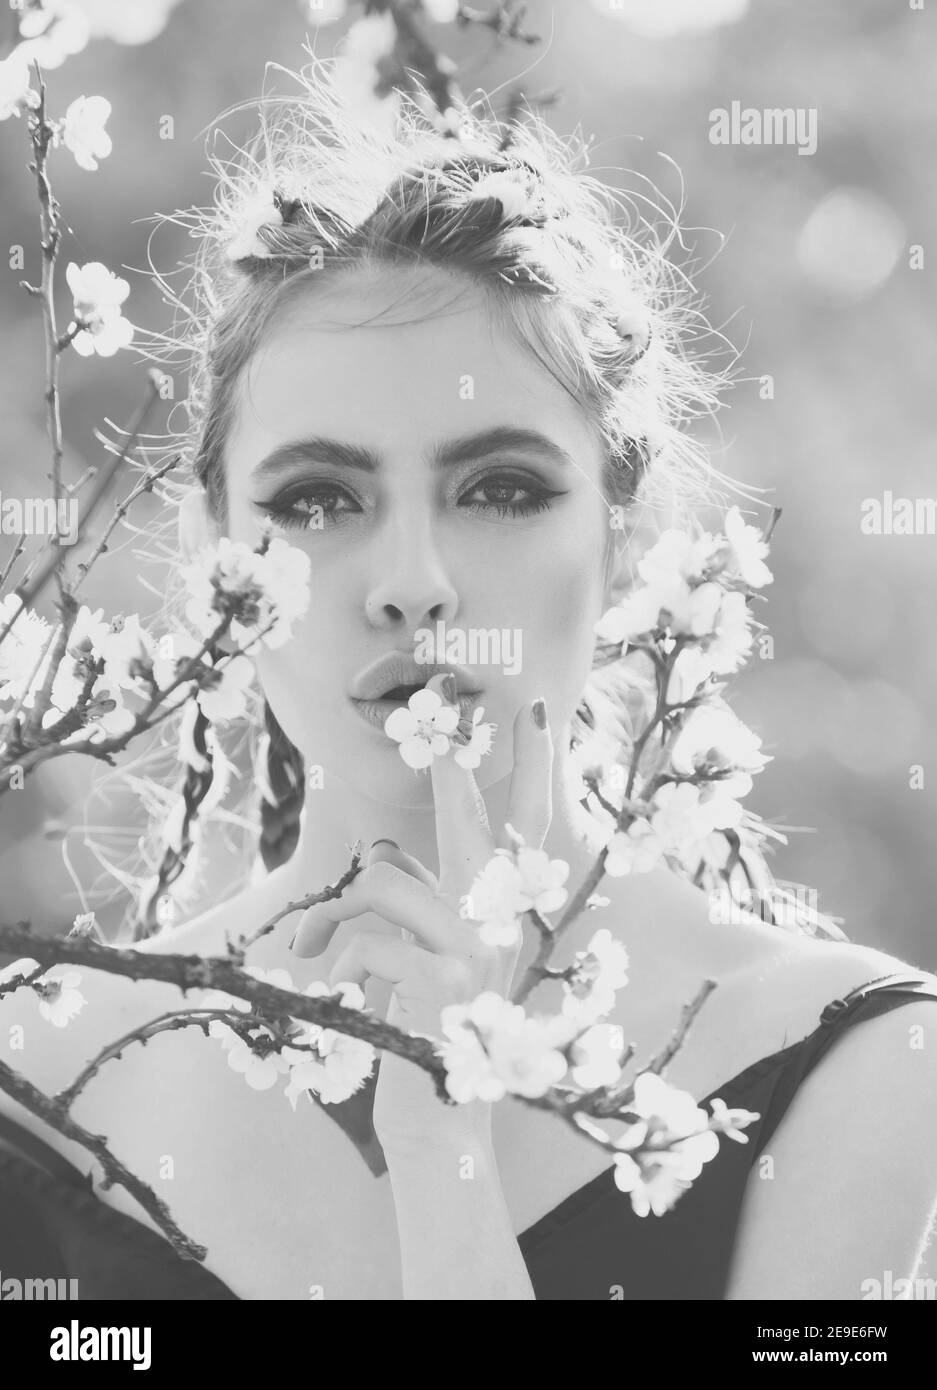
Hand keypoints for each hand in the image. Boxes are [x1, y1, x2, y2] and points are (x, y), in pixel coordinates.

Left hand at [290, 674, 553, 1154]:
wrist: (441, 1126)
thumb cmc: (427, 1035)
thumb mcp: (428, 961)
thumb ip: (417, 902)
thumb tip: (380, 853)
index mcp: (500, 916)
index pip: (525, 829)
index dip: (531, 769)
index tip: (531, 712)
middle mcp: (501, 924)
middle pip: (477, 824)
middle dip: (456, 769)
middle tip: (459, 700)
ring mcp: (478, 948)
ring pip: (383, 883)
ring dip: (330, 915)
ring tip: (310, 949)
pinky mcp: (444, 978)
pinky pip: (365, 940)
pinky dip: (333, 968)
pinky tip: (338, 1000)